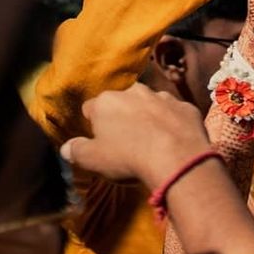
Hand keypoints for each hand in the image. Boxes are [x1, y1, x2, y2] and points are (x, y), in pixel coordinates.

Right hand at [61, 83, 207, 191]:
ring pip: (151, 105)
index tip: (100, 140)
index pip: (91, 108)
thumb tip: (66, 149)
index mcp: (106, 102)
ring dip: (150, 118)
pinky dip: (174, 125)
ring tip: (153, 143)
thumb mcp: (94, 160)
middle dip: (123, 117)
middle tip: (128, 143)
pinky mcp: (187, 108)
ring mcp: (163, 97)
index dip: (94, 124)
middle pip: (122, 103)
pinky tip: (175, 142)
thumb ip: (77, 151)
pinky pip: (176, 115)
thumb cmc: (128, 158)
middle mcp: (134, 92)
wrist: (177, 159)